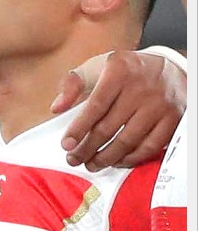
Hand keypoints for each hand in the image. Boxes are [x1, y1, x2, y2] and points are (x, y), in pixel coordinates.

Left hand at [51, 48, 185, 169]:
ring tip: (91, 164)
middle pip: (108, 128)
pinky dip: (131, 158)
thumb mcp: (97, 66)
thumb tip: (56, 107)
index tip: (66, 145)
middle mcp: (141, 88)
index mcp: (119, 72)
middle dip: (87, 148)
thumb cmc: (126, 70)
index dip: (78, 129)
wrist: (170, 68)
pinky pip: (150, 146)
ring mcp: (159, 105)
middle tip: (74, 159)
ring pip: (127, 141)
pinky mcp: (173, 119)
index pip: (95, 107)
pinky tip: (117, 161)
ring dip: (106, 158)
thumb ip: (72, 84)